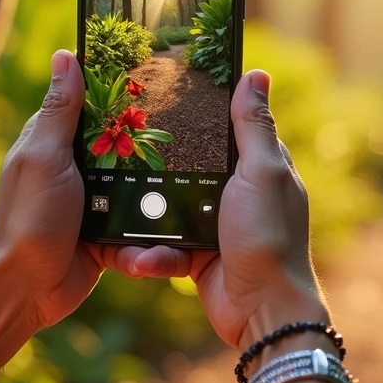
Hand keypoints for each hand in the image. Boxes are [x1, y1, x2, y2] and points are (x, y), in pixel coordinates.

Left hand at [0, 50, 194, 332]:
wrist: (27, 289)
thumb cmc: (28, 219)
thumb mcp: (44, 157)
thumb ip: (59, 110)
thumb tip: (66, 55)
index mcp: (54, 142)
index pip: (90, 103)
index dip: (119, 89)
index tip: (158, 72)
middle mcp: (75, 167)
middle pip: (122, 141)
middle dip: (152, 139)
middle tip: (192, 128)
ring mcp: (94, 200)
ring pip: (138, 182)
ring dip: (156, 187)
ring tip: (194, 178)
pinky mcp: (108, 231)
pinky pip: (139, 221)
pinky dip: (150, 228)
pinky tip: (170, 228)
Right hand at [123, 70, 329, 351]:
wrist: (260, 309)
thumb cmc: (268, 236)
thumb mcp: (261, 173)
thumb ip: (254, 126)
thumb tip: (256, 73)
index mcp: (262, 168)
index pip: (233, 126)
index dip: (206, 109)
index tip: (167, 89)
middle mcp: (240, 192)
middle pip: (194, 162)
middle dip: (163, 156)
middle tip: (122, 137)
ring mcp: (217, 223)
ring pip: (172, 201)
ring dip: (150, 206)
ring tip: (114, 190)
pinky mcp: (197, 252)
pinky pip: (165, 240)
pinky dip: (152, 248)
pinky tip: (137, 248)